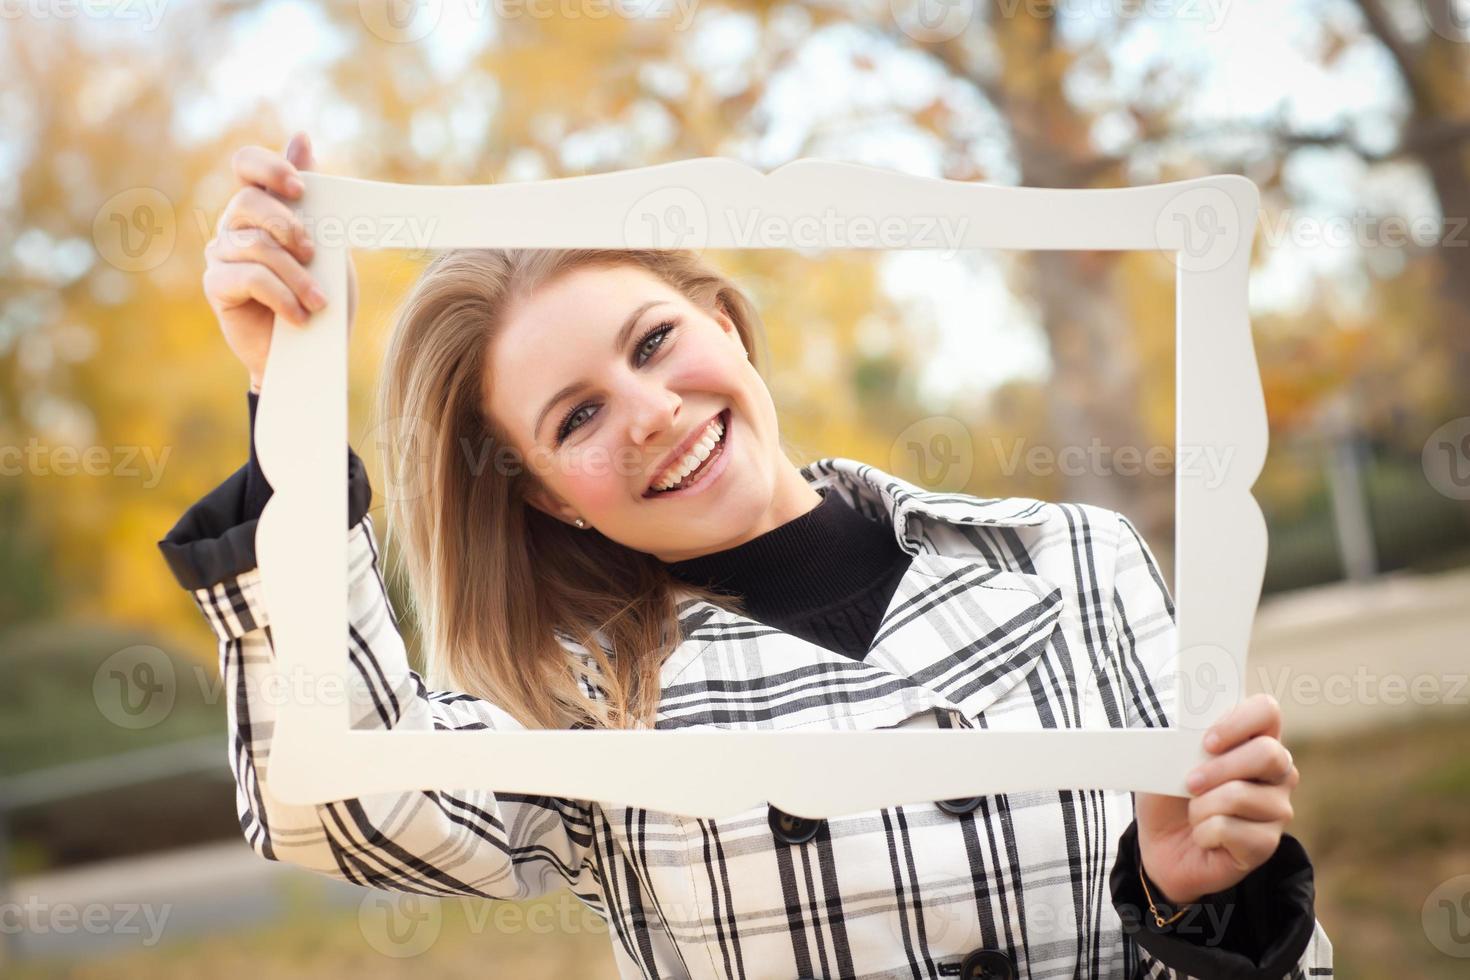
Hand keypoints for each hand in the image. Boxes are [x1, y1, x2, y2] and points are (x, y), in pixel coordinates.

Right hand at [202, 131, 357, 389]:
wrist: (310, 352)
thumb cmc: (319, 295)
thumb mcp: (328, 246)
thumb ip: (313, 199)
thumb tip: (301, 137)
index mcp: (262, 207)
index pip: (246, 164)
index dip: (268, 167)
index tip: (300, 187)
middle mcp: (235, 224)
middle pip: (249, 201)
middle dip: (290, 226)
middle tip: (314, 254)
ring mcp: (221, 254)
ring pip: (256, 246)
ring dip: (296, 276)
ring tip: (318, 303)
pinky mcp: (216, 286)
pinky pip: (247, 278)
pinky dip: (282, 296)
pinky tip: (299, 316)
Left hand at [1134, 693, 1298, 906]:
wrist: (1161, 845)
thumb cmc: (1170, 796)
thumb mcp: (1166, 762)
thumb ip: (1183, 743)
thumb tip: (1191, 739)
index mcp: (1252, 740)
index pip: (1267, 711)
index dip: (1239, 721)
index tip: (1207, 741)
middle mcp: (1275, 772)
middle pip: (1268, 754)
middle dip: (1219, 768)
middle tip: (1190, 783)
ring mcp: (1276, 809)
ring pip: (1242, 795)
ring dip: (1201, 806)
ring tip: (1193, 813)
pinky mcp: (1266, 844)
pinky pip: (1230, 829)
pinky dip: (1203, 832)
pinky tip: (1203, 836)